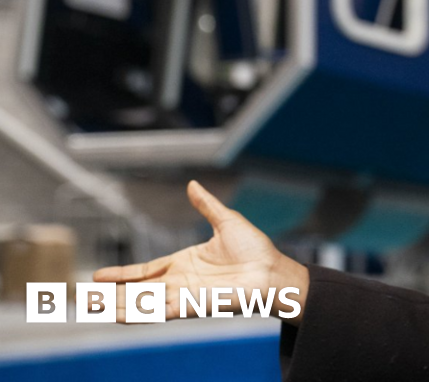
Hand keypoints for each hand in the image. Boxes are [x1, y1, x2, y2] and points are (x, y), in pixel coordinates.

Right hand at [93, 180, 309, 322]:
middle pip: (138, 289)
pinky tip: (119, 315)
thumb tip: (193, 185)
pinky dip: (141, 312)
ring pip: (144, 301)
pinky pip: (162, 310)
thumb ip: (206, 206)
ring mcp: (186, 294)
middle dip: (112, 294)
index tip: (98, 277)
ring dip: (119, 304)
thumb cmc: (255, 250)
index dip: (122, 274)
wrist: (273, 270)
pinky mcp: (195, 304)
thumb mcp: (226, 221)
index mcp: (184, 262)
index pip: (145, 270)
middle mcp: (181, 281)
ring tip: (92, 308)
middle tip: (83, 299)